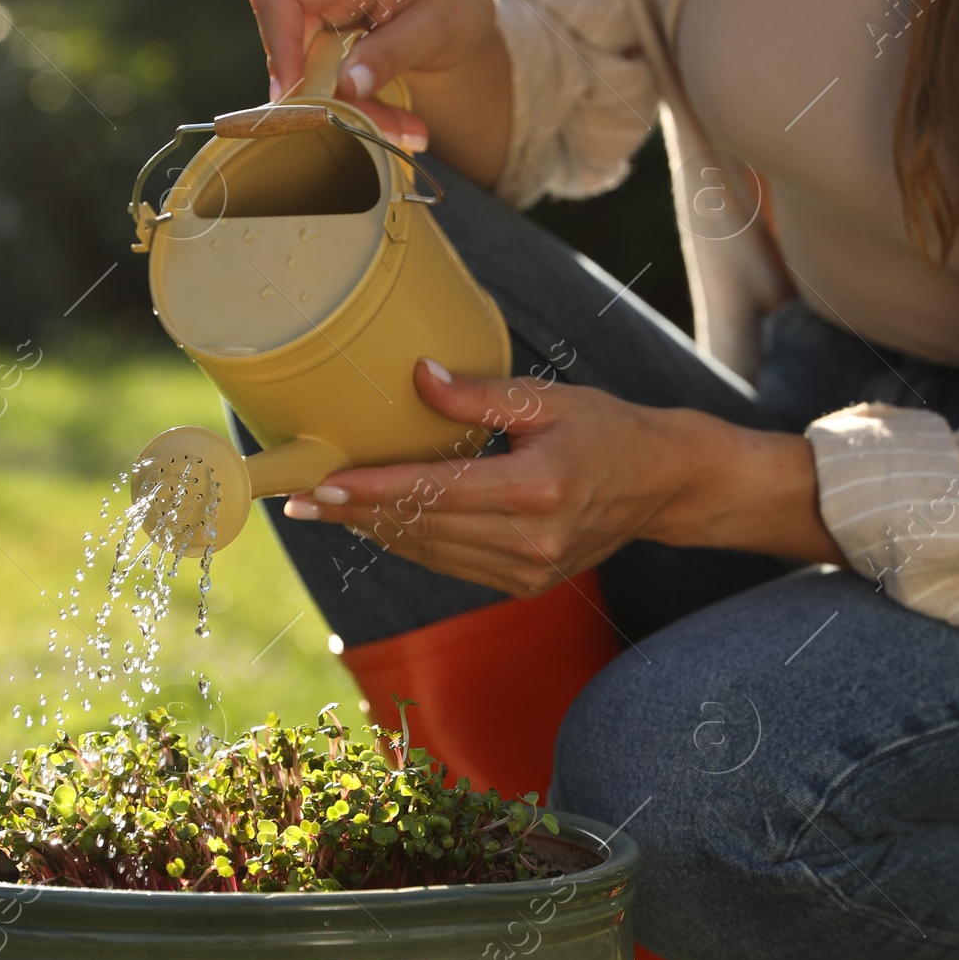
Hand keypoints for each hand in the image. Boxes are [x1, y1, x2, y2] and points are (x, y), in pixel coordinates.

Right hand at [248, 0, 512, 187]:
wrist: (457, 7)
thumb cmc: (451, 7)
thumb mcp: (434, 32)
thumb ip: (390, 54)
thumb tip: (346, 85)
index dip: (277, 45)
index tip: (294, 94)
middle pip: (289, 44)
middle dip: (327, 95)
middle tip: (380, 129)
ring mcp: (315, 5)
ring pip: (303, 69)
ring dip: (345, 106)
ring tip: (400, 126)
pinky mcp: (318, 31)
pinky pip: (317, 76)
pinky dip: (350, 102)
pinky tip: (388, 115)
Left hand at [281, 361, 840, 596]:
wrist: (661, 486)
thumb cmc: (606, 429)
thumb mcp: (550, 399)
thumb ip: (480, 395)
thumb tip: (416, 376)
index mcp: (537, 489)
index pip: (434, 492)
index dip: (369, 490)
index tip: (318, 485)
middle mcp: (530, 539)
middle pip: (421, 527)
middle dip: (354, 512)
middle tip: (297, 499)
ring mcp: (527, 570)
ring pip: (430, 552)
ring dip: (374, 531)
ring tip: (322, 510)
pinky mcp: (523, 584)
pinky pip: (450, 564)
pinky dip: (412, 543)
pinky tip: (376, 523)